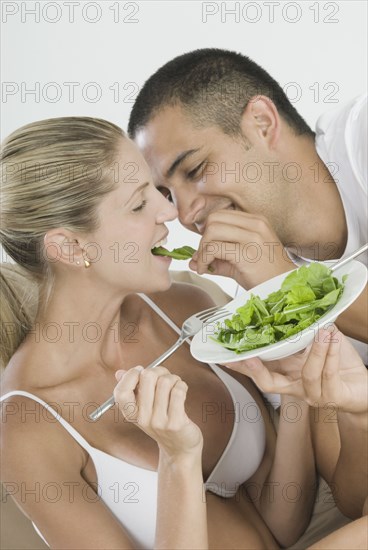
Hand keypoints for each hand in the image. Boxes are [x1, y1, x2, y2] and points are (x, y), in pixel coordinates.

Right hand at [113, 366, 202, 457]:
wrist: (179, 448)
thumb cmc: (162, 422)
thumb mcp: (143, 408)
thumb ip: (132, 389)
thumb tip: (119, 373)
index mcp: (131, 413)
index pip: (121, 391)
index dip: (131, 375)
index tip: (141, 370)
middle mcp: (142, 418)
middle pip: (147, 377)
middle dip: (159, 371)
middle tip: (163, 376)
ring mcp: (158, 422)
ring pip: (165, 382)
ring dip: (174, 378)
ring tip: (175, 385)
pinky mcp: (175, 423)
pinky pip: (178, 392)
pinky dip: (182, 386)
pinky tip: (182, 391)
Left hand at [189, 209, 293, 288]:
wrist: (285, 289)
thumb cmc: (265, 276)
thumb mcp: (240, 261)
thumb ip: (217, 258)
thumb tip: (192, 260)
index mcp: (255, 220)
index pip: (220, 215)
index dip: (207, 231)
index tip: (205, 249)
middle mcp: (255, 224)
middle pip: (213, 220)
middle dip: (202, 239)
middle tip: (203, 258)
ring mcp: (252, 237)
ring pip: (211, 231)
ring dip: (202, 249)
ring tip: (204, 265)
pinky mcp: (247, 252)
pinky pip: (214, 248)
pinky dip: (204, 259)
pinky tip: (206, 270)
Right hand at [224, 327, 367, 412]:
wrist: (364, 388)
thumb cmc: (340, 364)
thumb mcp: (318, 341)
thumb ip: (306, 328)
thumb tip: (295, 303)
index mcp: (288, 373)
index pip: (259, 371)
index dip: (241, 365)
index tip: (224, 356)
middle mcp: (296, 387)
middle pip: (268, 384)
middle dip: (256, 370)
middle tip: (250, 355)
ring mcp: (313, 394)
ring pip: (307, 376)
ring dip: (314, 352)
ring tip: (321, 332)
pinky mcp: (333, 397)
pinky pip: (327, 375)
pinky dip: (329, 355)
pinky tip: (332, 340)